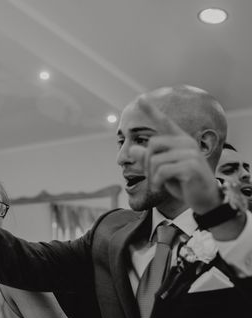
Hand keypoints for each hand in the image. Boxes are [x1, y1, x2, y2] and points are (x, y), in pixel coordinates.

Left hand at [130, 98, 220, 213]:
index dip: (151, 111)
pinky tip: (161, 187)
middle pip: (152, 144)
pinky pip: (162, 171)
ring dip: (152, 176)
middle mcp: (186, 142)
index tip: (140, 98)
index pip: (164, 122)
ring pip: (155, 160)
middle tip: (151, 176)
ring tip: (158, 183)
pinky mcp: (191, 166)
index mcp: (179, 140)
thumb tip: (132, 149)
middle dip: (146, 162)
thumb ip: (148, 160)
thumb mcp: (161, 171)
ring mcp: (190, 153)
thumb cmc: (182, 183)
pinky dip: (157, 181)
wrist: (203, 199)